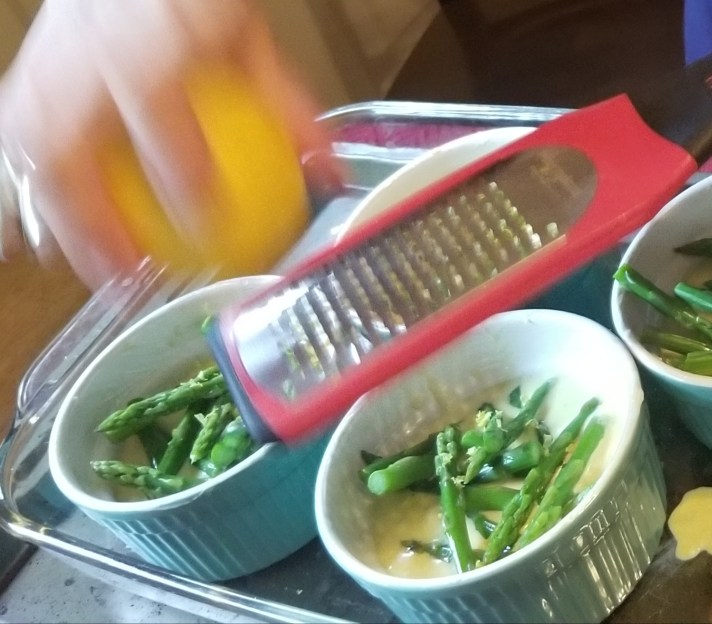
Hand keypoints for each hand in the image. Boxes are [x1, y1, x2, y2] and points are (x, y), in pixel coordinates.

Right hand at [0, 0, 333, 289]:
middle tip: (132, 274)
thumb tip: (328, 171)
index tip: (203, 218)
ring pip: (31, 150)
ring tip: (91, 276)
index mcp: (146, 36)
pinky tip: (35, 246)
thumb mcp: (247, 39)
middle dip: (93, 218)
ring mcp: (50, 64)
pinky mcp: (28, 77)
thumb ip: (285, 103)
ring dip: (57, 220)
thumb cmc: (190, 0)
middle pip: (68, 140)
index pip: (153, 102)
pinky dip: (22, 196)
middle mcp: (86, 51)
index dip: (176, 164)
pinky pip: (13, 143)